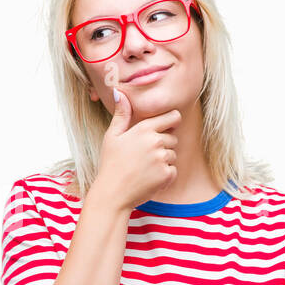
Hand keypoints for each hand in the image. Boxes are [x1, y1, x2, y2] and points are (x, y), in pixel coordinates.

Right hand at [93, 60, 182, 211]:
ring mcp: (162, 158)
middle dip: (164, 146)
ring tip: (144, 168)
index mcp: (144, 129)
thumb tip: (119, 92)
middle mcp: (155, 141)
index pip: (173, 117)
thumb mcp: (112, 136)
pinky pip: (174, 171)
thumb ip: (121, 114)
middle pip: (173, 138)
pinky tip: (149, 178)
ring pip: (173, 155)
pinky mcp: (167, 174)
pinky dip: (165, 175)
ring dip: (163, 161)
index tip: (167, 128)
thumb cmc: (111, 163)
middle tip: (144, 156)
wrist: (113, 193)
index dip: (172, 122)